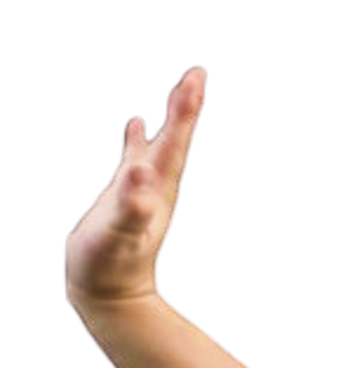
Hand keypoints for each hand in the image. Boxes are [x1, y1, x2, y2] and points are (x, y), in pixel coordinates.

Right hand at [65, 68, 206, 311]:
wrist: (111, 293)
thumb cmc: (112, 263)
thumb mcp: (120, 234)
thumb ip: (131, 205)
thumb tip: (138, 172)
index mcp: (157, 189)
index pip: (175, 142)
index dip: (185, 110)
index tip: (197, 78)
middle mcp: (155, 187)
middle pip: (174, 141)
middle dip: (184, 107)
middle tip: (197, 75)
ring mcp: (141, 191)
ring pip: (158, 147)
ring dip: (168, 120)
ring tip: (178, 93)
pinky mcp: (124, 197)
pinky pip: (133, 159)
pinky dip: (136, 139)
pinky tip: (136, 122)